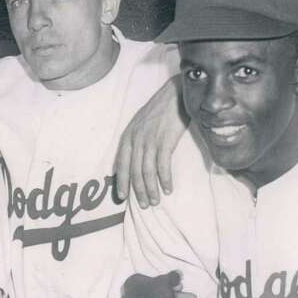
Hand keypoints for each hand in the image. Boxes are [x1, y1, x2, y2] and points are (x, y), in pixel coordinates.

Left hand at [115, 76, 187, 207]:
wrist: (177, 93)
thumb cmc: (160, 109)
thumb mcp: (140, 123)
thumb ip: (135, 140)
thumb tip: (133, 160)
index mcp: (128, 136)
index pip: (121, 164)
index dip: (121, 182)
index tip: (122, 197)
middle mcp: (136, 139)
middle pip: (134, 172)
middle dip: (138, 191)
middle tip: (143, 204)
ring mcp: (150, 140)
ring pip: (146, 172)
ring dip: (151, 189)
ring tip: (155, 201)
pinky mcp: (165, 140)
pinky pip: (162, 166)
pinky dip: (164, 180)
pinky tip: (167, 189)